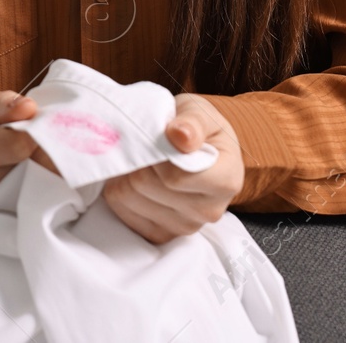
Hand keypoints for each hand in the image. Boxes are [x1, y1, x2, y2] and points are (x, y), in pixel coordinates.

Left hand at [101, 93, 243, 243]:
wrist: (196, 148)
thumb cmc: (198, 128)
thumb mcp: (199, 111)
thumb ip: (193, 122)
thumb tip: (180, 135)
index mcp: (226, 181)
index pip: (175, 176)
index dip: (157, 152)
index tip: (157, 136)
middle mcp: (209, 211)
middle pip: (147, 185)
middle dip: (138, 159)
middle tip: (144, 144)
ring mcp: (185, 227)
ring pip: (129, 197)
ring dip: (125, 173)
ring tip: (141, 159)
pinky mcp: (161, 234)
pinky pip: (122, 211)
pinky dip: (120, 190)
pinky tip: (134, 177)